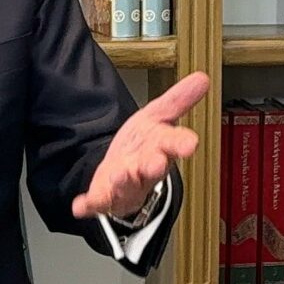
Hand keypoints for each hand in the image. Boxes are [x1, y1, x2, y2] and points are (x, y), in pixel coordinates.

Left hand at [71, 71, 208, 219]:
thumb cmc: (143, 145)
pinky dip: (89, 204)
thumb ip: (177, 100)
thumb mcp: (157, 116)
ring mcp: (126, 185)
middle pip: (152, 168)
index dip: (182, 143)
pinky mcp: (106, 197)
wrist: (121, 171)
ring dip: (123, 182)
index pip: (174, 143)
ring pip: (127, 186)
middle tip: (156, 164)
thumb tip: (202, 78)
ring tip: (118, 175)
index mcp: (160, 147)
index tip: (190, 144)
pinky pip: (98, 202)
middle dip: (154, 166)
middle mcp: (146, 169)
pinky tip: (81, 206)